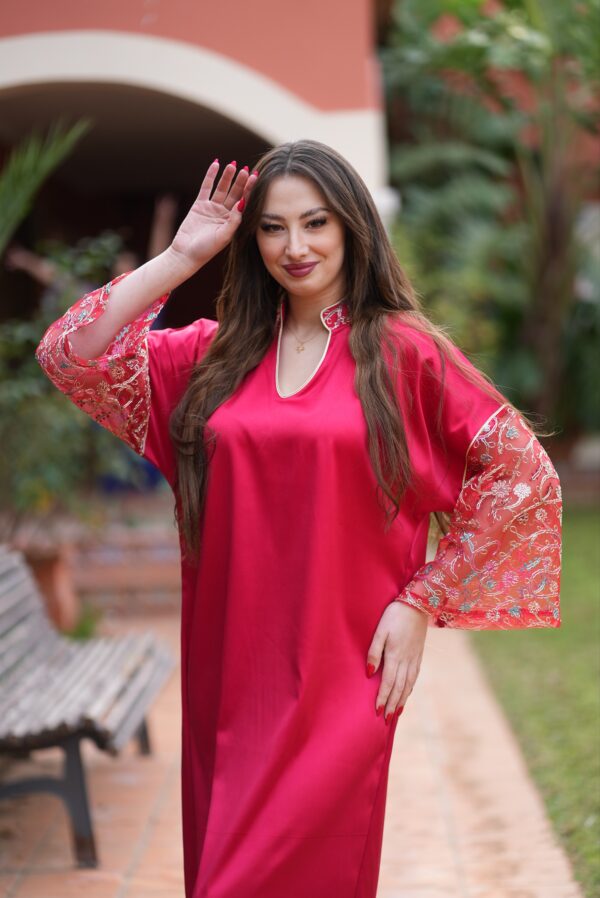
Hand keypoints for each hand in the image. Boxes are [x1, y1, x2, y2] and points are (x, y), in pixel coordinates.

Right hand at [168, 161, 256, 271]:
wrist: (185, 254)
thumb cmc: (206, 250)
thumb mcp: (223, 237)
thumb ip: (233, 221)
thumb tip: (242, 203)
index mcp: (233, 221)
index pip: (244, 202)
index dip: (249, 189)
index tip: (255, 177)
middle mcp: (224, 213)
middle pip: (234, 193)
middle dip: (240, 182)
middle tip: (245, 169)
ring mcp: (212, 208)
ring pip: (221, 188)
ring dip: (227, 177)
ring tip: (232, 165)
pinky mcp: (199, 205)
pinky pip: (206, 187)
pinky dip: (211, 176)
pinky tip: (216, 164)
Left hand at [366, 600, 428, 722]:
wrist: (418, 604)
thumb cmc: (394, 616)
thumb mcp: (380, 631)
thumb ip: (374, 652)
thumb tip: (369, 673)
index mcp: (395, 656)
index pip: (388, 683)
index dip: (382, 698)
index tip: (377, 711)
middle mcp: (407, 661)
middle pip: (399, 688)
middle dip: (391, 704)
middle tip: (385, 719)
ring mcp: (414, 659)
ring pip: (408, 685)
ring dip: (401, 700)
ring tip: (396, 713)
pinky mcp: (419, 655)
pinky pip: (415, 677)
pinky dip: (410, 689)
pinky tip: (407, 693)